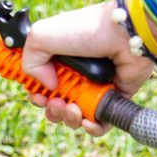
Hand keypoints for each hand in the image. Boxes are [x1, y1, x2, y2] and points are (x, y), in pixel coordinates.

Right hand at [22, 0, 154, 135]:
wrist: (126, 34)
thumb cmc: (86, 29)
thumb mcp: (42, 36)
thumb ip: (29, 61)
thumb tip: (47, 86)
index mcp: (58, 59)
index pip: (40, 84)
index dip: (36, 94)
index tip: (37, 95)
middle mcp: (75, 75)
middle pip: (55, 104)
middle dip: (52, 110)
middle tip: (56, 102)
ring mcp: (94, 87)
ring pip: (75, 116)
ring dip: (69, 118)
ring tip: (73, 109)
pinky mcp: (113, 98)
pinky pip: (100, 122)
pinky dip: (92, 128)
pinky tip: (88, 121)